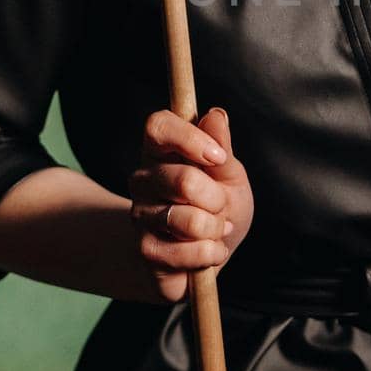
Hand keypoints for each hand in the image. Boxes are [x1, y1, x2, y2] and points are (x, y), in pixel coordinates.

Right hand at [127, 106, 253, 303]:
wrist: (207, 256)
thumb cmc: (219, 208)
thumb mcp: (229, 175)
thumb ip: (221, 146)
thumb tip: (215, 114)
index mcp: (161, 151)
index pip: (158, 126)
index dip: (189, 138)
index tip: (218, 158)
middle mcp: (143, 179)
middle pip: (184, 180)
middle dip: (218, 199)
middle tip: (221, 206)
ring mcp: (140, 215)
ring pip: (189, 220)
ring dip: (216, 228)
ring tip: (215, 230)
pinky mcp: (146, 250)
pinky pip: (190, 252)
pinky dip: (212, 253)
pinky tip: (211, 250)